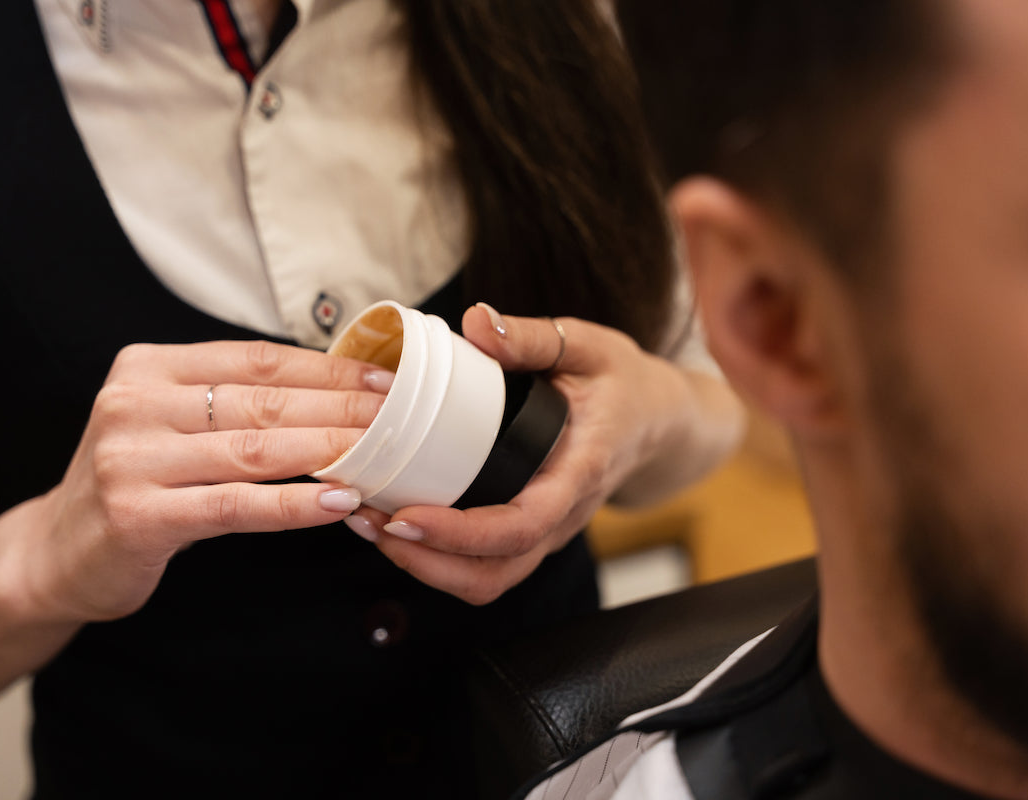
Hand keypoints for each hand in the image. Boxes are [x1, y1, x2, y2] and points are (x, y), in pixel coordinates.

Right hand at [0, 340, 391, 624]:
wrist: (58, 553)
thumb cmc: (138, 483)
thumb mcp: (173, 425)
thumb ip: (232, 403)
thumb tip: (335, 389)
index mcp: (149, 367)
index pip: (257, 359)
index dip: (328, 368)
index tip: (384, 379)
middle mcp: (135, 403)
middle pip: (264, 401)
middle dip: (343, 408)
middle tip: (402, 417)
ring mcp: (132, 459)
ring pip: (255, 448)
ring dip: (330, 450)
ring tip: (384, 454)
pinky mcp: (138, 515)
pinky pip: (236, 505)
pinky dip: (294, 503)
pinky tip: (338, 501)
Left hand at [344, 304, 739, 604]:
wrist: (658, 421)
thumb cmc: (623, 383)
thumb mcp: (587, 345)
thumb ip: (532, 337)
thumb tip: (478, 323)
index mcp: (580, 470)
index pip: (524, 524)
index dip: (461, 533)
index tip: (407, 515)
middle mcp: (563, 514)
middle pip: (495, 574)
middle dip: (425, 561)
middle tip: (369, 522)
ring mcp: (547, 530)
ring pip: (487, 580)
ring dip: (424, 565)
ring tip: (371, 526)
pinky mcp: (530, 532)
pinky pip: (485, 566)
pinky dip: (436, 556)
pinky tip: (396, 521)